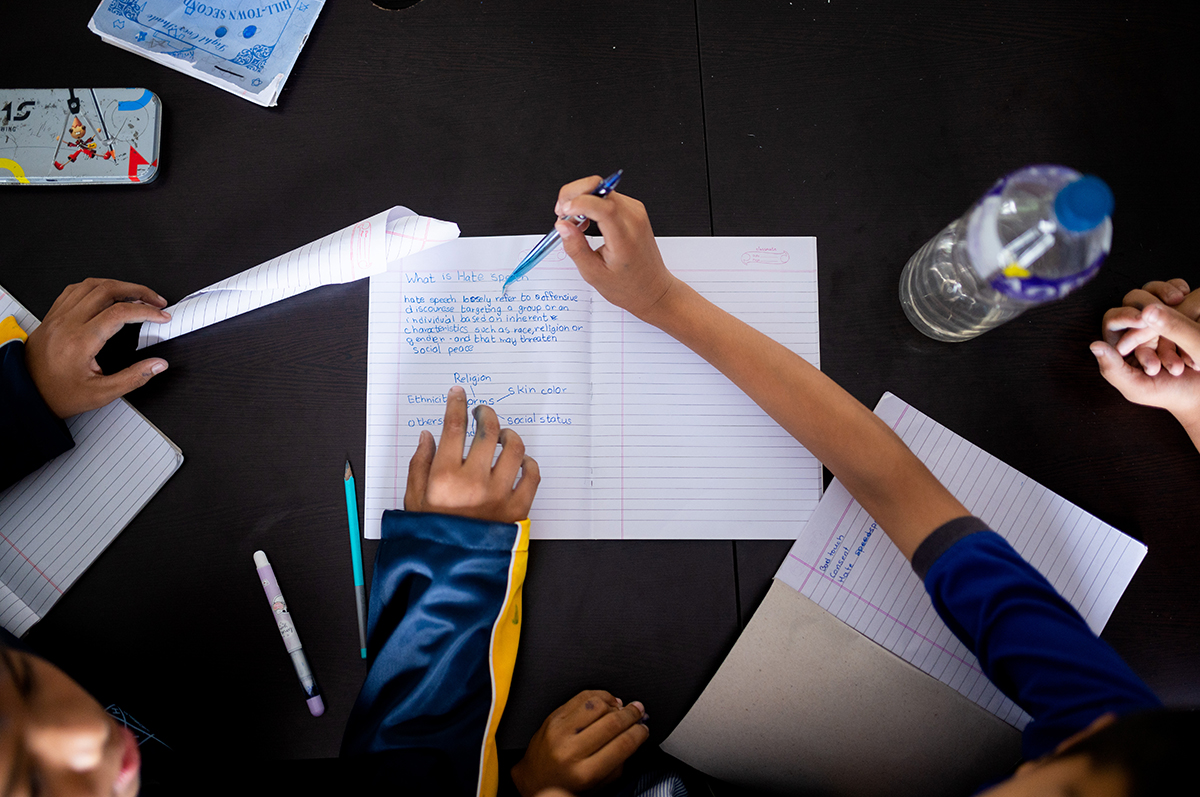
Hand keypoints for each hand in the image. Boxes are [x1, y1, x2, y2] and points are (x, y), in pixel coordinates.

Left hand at [23, 278, 170, 417]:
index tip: (161, 315)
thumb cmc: (58, 394)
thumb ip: (134, 378)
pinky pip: (74, 289)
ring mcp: (58, 317)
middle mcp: (67, 324)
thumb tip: (158, 365)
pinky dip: (96, 286)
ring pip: (91, 284)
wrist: (26, 393)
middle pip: (107, 290)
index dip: (147, 311)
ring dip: (118, 285)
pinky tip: (107, 293)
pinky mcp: (52, 316)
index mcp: (81, 341)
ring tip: (136, 294)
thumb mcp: (101, 393)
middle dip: (138, 291)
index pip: (120, 313)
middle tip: (155, 300)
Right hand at [404, 386, 539, 522]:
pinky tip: (520, 463)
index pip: (453, 427)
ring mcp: (499, 494)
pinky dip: (529, 464)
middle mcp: (473, 481)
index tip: (459, 394)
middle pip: (488, 431)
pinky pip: (532, 476)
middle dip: (486, 415)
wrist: (453, 571)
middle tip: (482, 413)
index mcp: (444, 477)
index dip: (457, 404)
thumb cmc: (431, 535)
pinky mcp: (518, 508)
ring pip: (514, 449)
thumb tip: (427, 436)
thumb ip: (419, 465)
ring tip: (502, 437)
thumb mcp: (413, 501)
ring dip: (509, 436)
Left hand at [511, 690, 648, 796]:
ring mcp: (559, 732)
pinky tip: (606, 701)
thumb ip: (619, 763)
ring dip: (616, 703)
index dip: (639, 733)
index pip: (622, 745)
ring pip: (597, 705)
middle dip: (632, 715)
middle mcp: (570, 751)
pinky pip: (581, 697)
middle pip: (612, 722)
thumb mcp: (597, 785)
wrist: (534, 779)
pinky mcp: (552, 718)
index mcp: (584, 773)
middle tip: (639, 712)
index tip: (644, 729)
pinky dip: (599, 696)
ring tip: (622, 708)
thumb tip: (635, 736)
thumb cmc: (566, 784)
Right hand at [554, 176, 677, 321]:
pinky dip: (591, 202)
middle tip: (562, 213)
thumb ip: (576, 248)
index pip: (603, 207)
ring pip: (601, 188)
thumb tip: (562, 226)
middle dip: (574, 194)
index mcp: (625, 238)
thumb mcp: (594, 274)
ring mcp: (635, 211)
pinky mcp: (633, 209)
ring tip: (575, 223)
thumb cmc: (628, 286)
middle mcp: (634, 218)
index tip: (563, 213)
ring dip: (581, 199)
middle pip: (600, 187)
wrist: (652, 289)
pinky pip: (607, 196)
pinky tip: (587, 221)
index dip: (579, 203)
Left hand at [1091, 279, 1199, 437]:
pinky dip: (1182, 292)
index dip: (1124, 316)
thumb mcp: (1138, 387)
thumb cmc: (1170, 392)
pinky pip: (1176, 289)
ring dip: (1171, 308)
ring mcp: (1162, 317)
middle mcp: (1140, 327)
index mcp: (1123, 343)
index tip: (1141, 320)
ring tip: (1183, 324)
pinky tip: (1186, 300)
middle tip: (1166, 330)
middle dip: (1153, 317)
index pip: (1113, 319)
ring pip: (1156, 294)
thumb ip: (1113, 369)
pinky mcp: (1184, 311)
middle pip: (1134, 300)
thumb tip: (1094, 345)